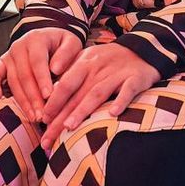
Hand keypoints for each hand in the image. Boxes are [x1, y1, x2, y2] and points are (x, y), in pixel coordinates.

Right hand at [0, 28, 81, 122]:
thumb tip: (55, 69)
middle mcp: (19, 46)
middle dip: (33, 97)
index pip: (37, 60)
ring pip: (13, 81)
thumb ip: (67, 53)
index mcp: (36, 39)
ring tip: (34, 117)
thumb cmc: (63, 45)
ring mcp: (8, 56)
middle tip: (43, 115)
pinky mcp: (1, 65)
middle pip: (24, 74)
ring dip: (23, 101)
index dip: (42, 79)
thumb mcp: (72, 43)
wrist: (50, 40)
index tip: (49, 95)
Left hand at [38, 43, 157, 153]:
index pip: (65, 84)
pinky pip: (127, 90)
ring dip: (83, 110)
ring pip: (97, 92)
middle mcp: (98, 67)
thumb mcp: (89, 60)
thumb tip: (50, 93)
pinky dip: (121, 101)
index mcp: (85, 63)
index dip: (53, 102)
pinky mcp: (136, 79)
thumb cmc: (110, 61)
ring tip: (69, 127)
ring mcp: (117, 73)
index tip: (42, 121)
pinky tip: (113, 113)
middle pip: (77, 93)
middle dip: (60, 115)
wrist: (143, 49)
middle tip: (48, 136)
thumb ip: (71, 74)